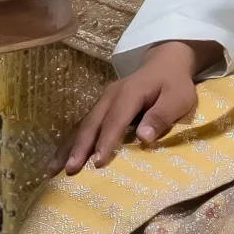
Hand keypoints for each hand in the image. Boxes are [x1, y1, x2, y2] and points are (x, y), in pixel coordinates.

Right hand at [61, 40, 220, 173]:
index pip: (115, 120)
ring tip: (54, 169)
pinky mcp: (100, 107)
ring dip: (69, 147)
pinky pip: (83, 125)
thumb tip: (144, 137)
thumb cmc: (174, 85)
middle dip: (80, 147)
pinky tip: (60, 158)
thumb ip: (162, 115)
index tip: (96, 163)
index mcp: (129, 93)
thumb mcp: (179, 98)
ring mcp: (102, 101)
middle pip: (92, 123)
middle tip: (70, 171)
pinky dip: (70, 142)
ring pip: (82, 125)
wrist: (165, 63)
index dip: (105, 141)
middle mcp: (110, 96)